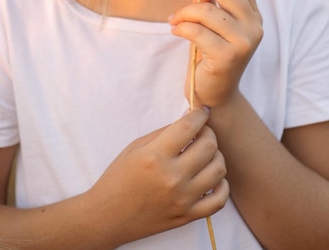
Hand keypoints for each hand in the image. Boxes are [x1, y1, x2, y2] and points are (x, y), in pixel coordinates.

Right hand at [88, 108, 227, 244]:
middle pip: (209, 145)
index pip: (189, 127)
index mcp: (155, 157)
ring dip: (215, 156)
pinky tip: (211, 177)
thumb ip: (164, 133)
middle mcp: (172, 178)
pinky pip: (219, 200)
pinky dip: (220, 185)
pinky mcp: (187, 216)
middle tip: (201, 132)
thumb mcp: (136, 147)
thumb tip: (189, 119)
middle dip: (208, 133)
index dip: (199, 114)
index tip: (201, 111)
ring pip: (219, 169)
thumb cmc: (118, 178)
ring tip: (204, 154)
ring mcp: (183, 199)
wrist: (108, 216)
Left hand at [169, 0, 262, 108]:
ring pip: (206, 10)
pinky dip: (181, 28)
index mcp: (253, 14)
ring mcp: (244, 42)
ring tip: (174, 19)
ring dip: (183, 12)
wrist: (214, 94)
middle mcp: (255, 26)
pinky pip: (196, 31)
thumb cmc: (210, 53)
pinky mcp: (228, 57)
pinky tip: (176, 31)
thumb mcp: (212, 22)